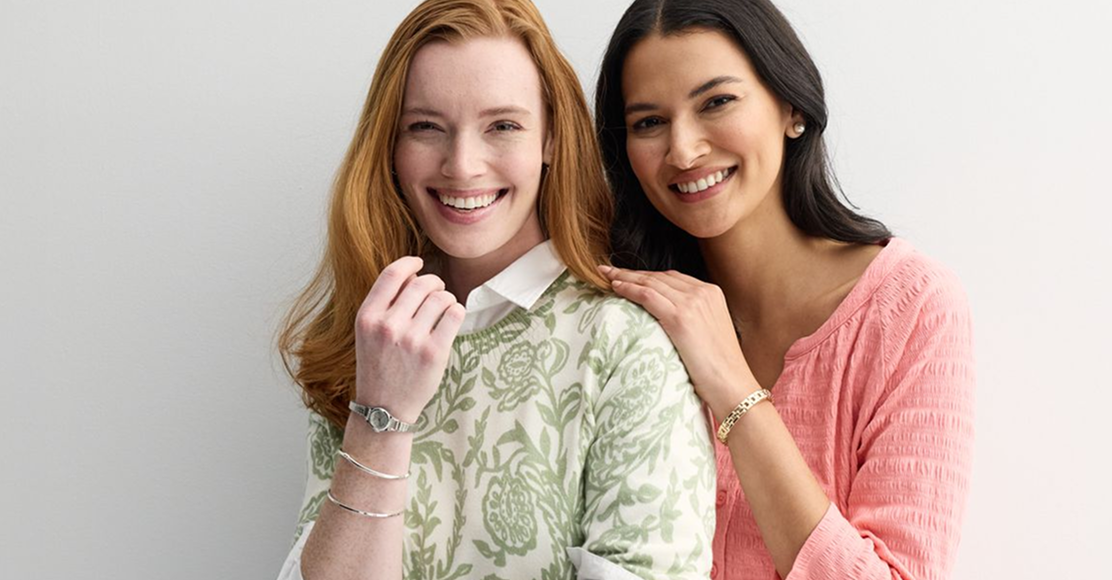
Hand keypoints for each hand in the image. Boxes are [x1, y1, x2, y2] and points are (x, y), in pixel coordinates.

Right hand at [354, 256, 465, 422]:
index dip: (410, 263)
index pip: (392, 274)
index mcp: (367, 316)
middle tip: (436, 291)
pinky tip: (451, 318)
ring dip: (446, 298)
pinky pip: (454, 314)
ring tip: (443, 309)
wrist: (384, 408)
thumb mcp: (368, 332)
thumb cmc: (378, 366)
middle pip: (421, 283)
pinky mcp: (433, 352)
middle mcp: (387, 325)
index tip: (420, 263)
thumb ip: (386, 304)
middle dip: (433, 282)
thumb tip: (415, 273)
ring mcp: (411, 339)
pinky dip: (456, 311)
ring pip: (440, 297)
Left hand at [598, 265, 758, 420]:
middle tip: (609, 270)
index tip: (629, 276)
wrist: (733, 386)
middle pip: (659, 276)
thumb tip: (666, 319)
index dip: (648, 276)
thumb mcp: (709, 333)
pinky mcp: (680, 317)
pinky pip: (647, 296)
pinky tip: (615, 288)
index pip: (672, 278)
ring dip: (625, 277)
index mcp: (712, 293)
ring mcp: (693, 302)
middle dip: (632, 273)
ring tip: (606, 276)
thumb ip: (693, 318)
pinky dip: (629, 289)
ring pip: (650, 282)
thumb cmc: (720, 369)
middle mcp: (703, 292)